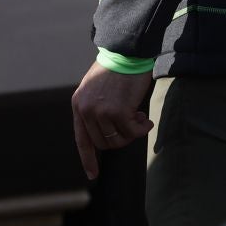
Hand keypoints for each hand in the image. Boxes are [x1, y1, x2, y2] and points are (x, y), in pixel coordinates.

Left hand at [71, 62, 154, 179]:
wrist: (127, 51)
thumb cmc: (116, 68)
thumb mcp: (96, 88)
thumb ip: (95, 108)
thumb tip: (107, 135)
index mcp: (78, 104)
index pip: (81, 139)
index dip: (88, 158)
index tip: (92, 174)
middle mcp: (86, 110)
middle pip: (103, 143)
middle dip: (119, 139)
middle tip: (132, 126)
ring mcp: (101, 112)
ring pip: (118, 140)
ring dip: (132, 133)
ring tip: (140, 119)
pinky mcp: (118, 112)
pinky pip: (132, 133)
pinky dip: (142, 129)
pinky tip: (147, 119)